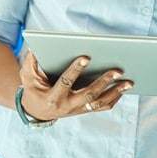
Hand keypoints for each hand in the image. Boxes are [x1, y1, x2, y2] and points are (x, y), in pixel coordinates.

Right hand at [17, 51, 131, 120]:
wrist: (37, 111)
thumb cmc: (33, 88)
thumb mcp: (27, 76)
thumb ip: (31, 62)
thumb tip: (36, 47)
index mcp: (53, 97)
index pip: (66, 82)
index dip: (75, 69)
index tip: (86, 56)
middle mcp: (67, 106)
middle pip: (89, 94)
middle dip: (104, 82)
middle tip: (117, 70)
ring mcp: (78, 110)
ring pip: (99, 102)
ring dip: (116, 92)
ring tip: (129, 81)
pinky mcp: (84, 110)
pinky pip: (103, 107)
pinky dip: (115, 98)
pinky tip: (123, 88)